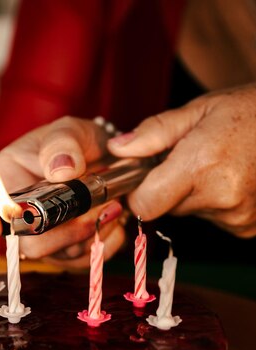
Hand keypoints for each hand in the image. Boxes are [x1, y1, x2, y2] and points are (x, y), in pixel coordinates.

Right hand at [0, 116, 125, 266]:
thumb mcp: (68, 129)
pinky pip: (83, 261)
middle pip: (17, 246)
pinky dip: (103, 240)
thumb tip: (62, 170)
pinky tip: (111, 216)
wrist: (105, 160)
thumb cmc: (72, 144)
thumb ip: (62, 142)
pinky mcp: (67, 254)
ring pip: (53, 256)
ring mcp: (40, 240)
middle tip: (86, 207)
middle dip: (54, 231)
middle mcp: (12, 219)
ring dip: (85, 232)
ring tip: (106, 202)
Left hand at [107, 84, 255, 237]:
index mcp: (201, 164)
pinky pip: (215, 219)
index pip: (145, 204)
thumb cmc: (251, 111)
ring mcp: (237, 216)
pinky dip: (217, 203)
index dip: (138, 193)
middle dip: (170, 186)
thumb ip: (154, 133)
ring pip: (192, 213)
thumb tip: (118, 150)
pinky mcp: (248, 228)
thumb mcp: (200, 109)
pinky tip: (235, 178)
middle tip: (193, 158)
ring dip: (196, 194)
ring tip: (221, 164)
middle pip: (168, 208)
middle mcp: (220, 196)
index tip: (143, 178)